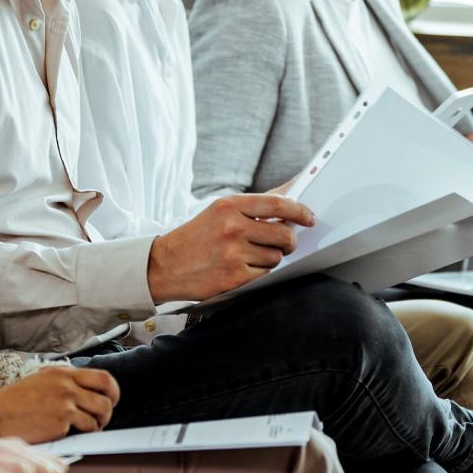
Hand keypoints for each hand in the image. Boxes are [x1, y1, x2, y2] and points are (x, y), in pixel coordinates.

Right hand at [0, 366, 119, 441]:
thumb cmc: (17, 401)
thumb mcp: (42, 380)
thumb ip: (65, 382)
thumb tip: (89, 392)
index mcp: (63, 373)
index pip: (103, 377)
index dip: (113, 391)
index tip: (110, 400)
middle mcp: (67, 385)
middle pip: (107, 397)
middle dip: (109, 411)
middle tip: (101, 418)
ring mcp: (65, 403)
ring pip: (100, 415)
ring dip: (97, 424)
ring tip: (86, 428)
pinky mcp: (61, 422)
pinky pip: (85, 429)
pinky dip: (81, 433)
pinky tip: (68, 433)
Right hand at [147, 194, 314, 301]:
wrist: (163, 266)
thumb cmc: (194, 238)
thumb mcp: (218, 212)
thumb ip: (253, 206)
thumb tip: (289, 195)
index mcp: (228, 206)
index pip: (277, 204)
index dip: (299, 210)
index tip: (308, 217)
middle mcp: (232, 227)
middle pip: (284, 234)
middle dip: (288, 241)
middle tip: (283, 243)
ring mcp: (233, 253)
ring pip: (276, 257)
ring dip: (270, 258)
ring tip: (250, 256)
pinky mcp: (234, 277)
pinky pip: (265, 274)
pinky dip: (258, 273)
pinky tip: (241, 268)